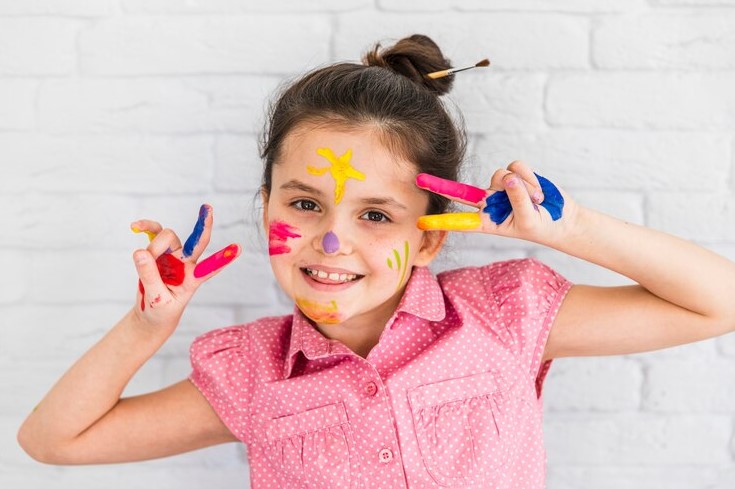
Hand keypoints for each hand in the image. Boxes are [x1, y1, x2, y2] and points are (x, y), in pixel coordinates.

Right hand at [130, 204, 240, 331]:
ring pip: (168, 236)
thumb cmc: (161, 310)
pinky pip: (154, 232)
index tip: (239, 248)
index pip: (210, 267)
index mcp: (193, 278)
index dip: (223, 258)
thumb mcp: (157, 300)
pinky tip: (134, 227)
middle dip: (204, 225)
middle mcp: (186, 263)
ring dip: (153, 247)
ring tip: (142, 260)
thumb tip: (140, 252)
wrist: (152, 314)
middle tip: (208, 208)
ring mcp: (173, 255)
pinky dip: (146, 227)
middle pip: (196, 241)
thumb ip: (150, 277)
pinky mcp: (158, 251)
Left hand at [416, 161, 575, 244]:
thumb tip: (508, 178)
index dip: (441, 221)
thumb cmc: (542, 226)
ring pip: (500, 174)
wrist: (561, 218)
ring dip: (522, 186)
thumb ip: (517, 199)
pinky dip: (530, 177)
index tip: (420, 223)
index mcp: (487, 221)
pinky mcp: (513, 174)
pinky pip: (515, 166)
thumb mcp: (528, 220)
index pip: (460, 221)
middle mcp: (488, 202)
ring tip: (535, 200)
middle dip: (440, 185)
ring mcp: (500, 187)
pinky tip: (538, 191)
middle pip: (462, 192)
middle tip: (419, 180)